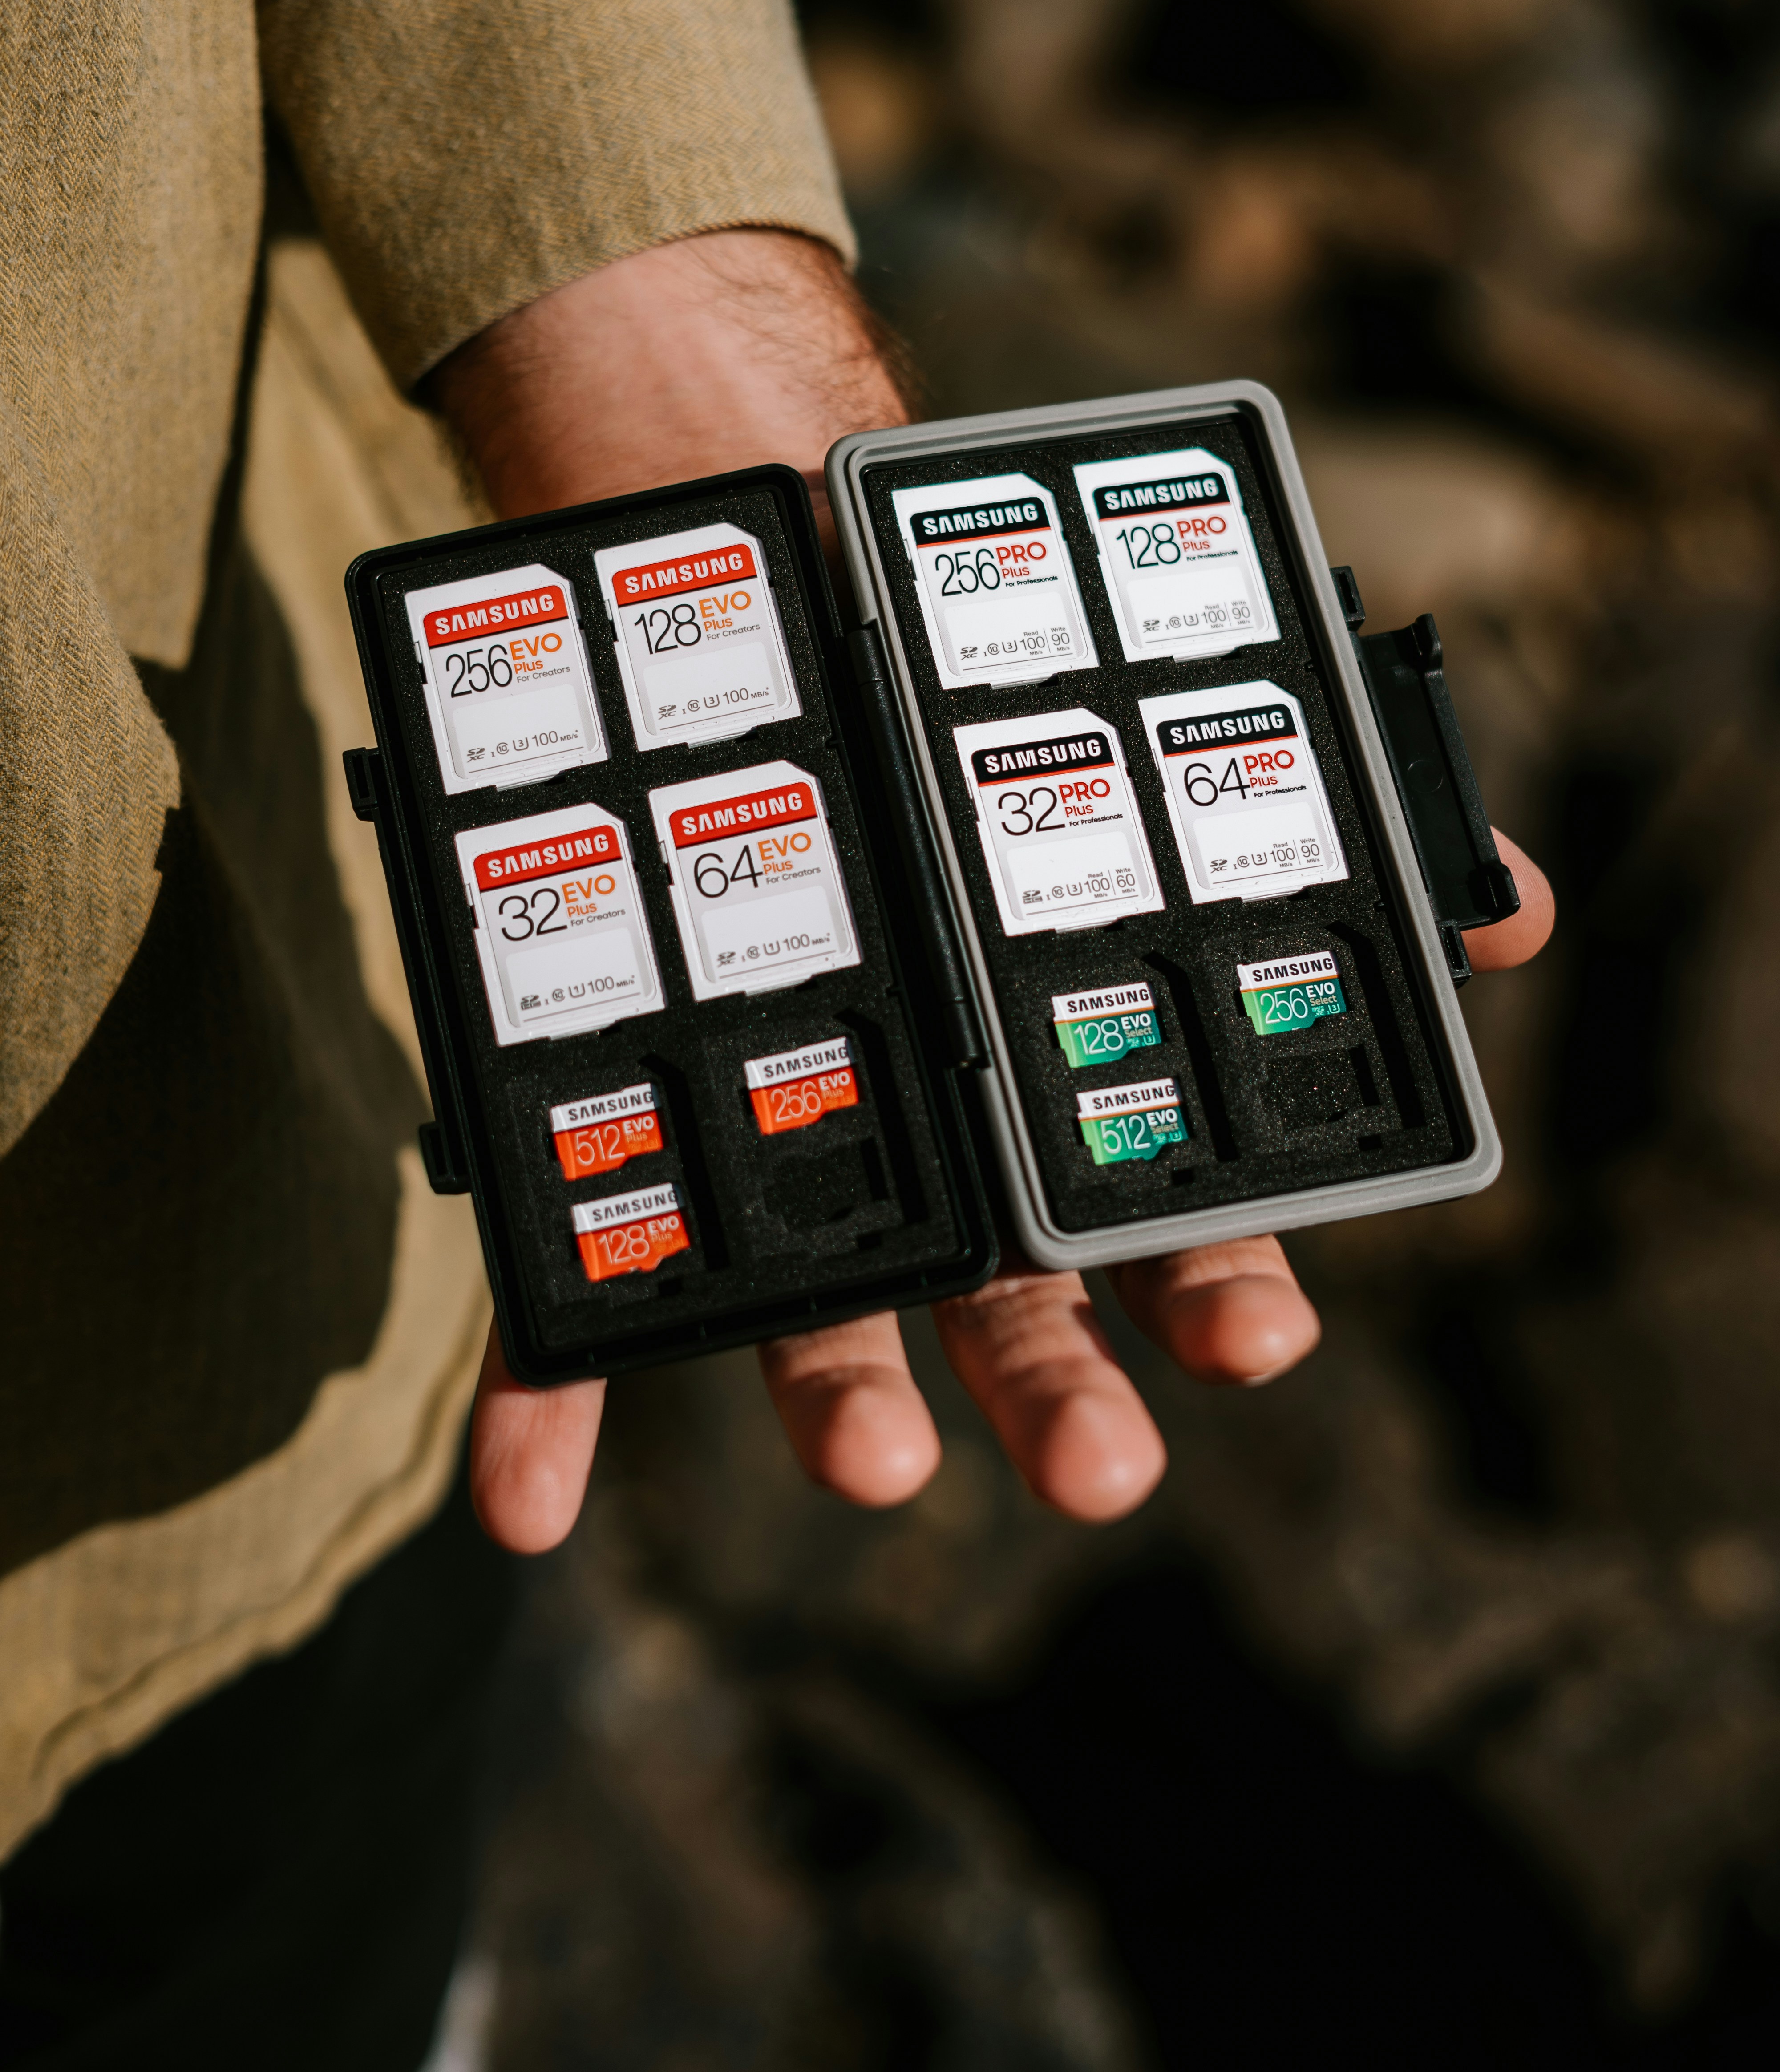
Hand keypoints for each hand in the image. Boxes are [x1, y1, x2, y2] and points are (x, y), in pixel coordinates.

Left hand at [430, 233, 1553, 1551]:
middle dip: (1058, 1395)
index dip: (1221, 1286)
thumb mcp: (1160, 730)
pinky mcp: (624, 1126)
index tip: (1260, 1335)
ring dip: (843, 1404)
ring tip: (875, 1464)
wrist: (776, 562)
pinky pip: (578, 1291)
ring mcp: (785, 1145)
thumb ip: (1341, 825)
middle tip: (1097, 1470)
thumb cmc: (973, 683)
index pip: (1163, 1219)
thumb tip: (1513, 911)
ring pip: (822, 1313)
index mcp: (1064, 1090)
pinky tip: (525, 1510)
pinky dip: (552, 1399)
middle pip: (1011, 1305)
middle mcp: (935, 1150)